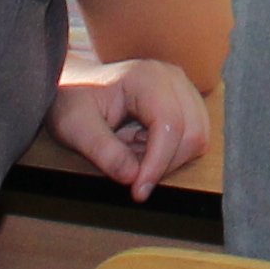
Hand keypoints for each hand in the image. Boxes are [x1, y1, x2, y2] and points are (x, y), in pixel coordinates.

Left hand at [49, 55, 208, 198]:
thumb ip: (102, 151)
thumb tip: (132, 177)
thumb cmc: (73, 100)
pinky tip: (144, 149)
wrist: (75, 86)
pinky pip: (192, 137)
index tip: (138, 191)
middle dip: (164, 164)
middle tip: (131, 175)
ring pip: (197, 138)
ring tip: (133, 156)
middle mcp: (172, 78)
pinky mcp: (184, 102)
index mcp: (147, 77)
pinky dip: (172, 154)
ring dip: (169, 160)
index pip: (170, 124)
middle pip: (191, 132)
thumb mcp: (75, 126)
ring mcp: (182, 88)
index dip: (157, 163)